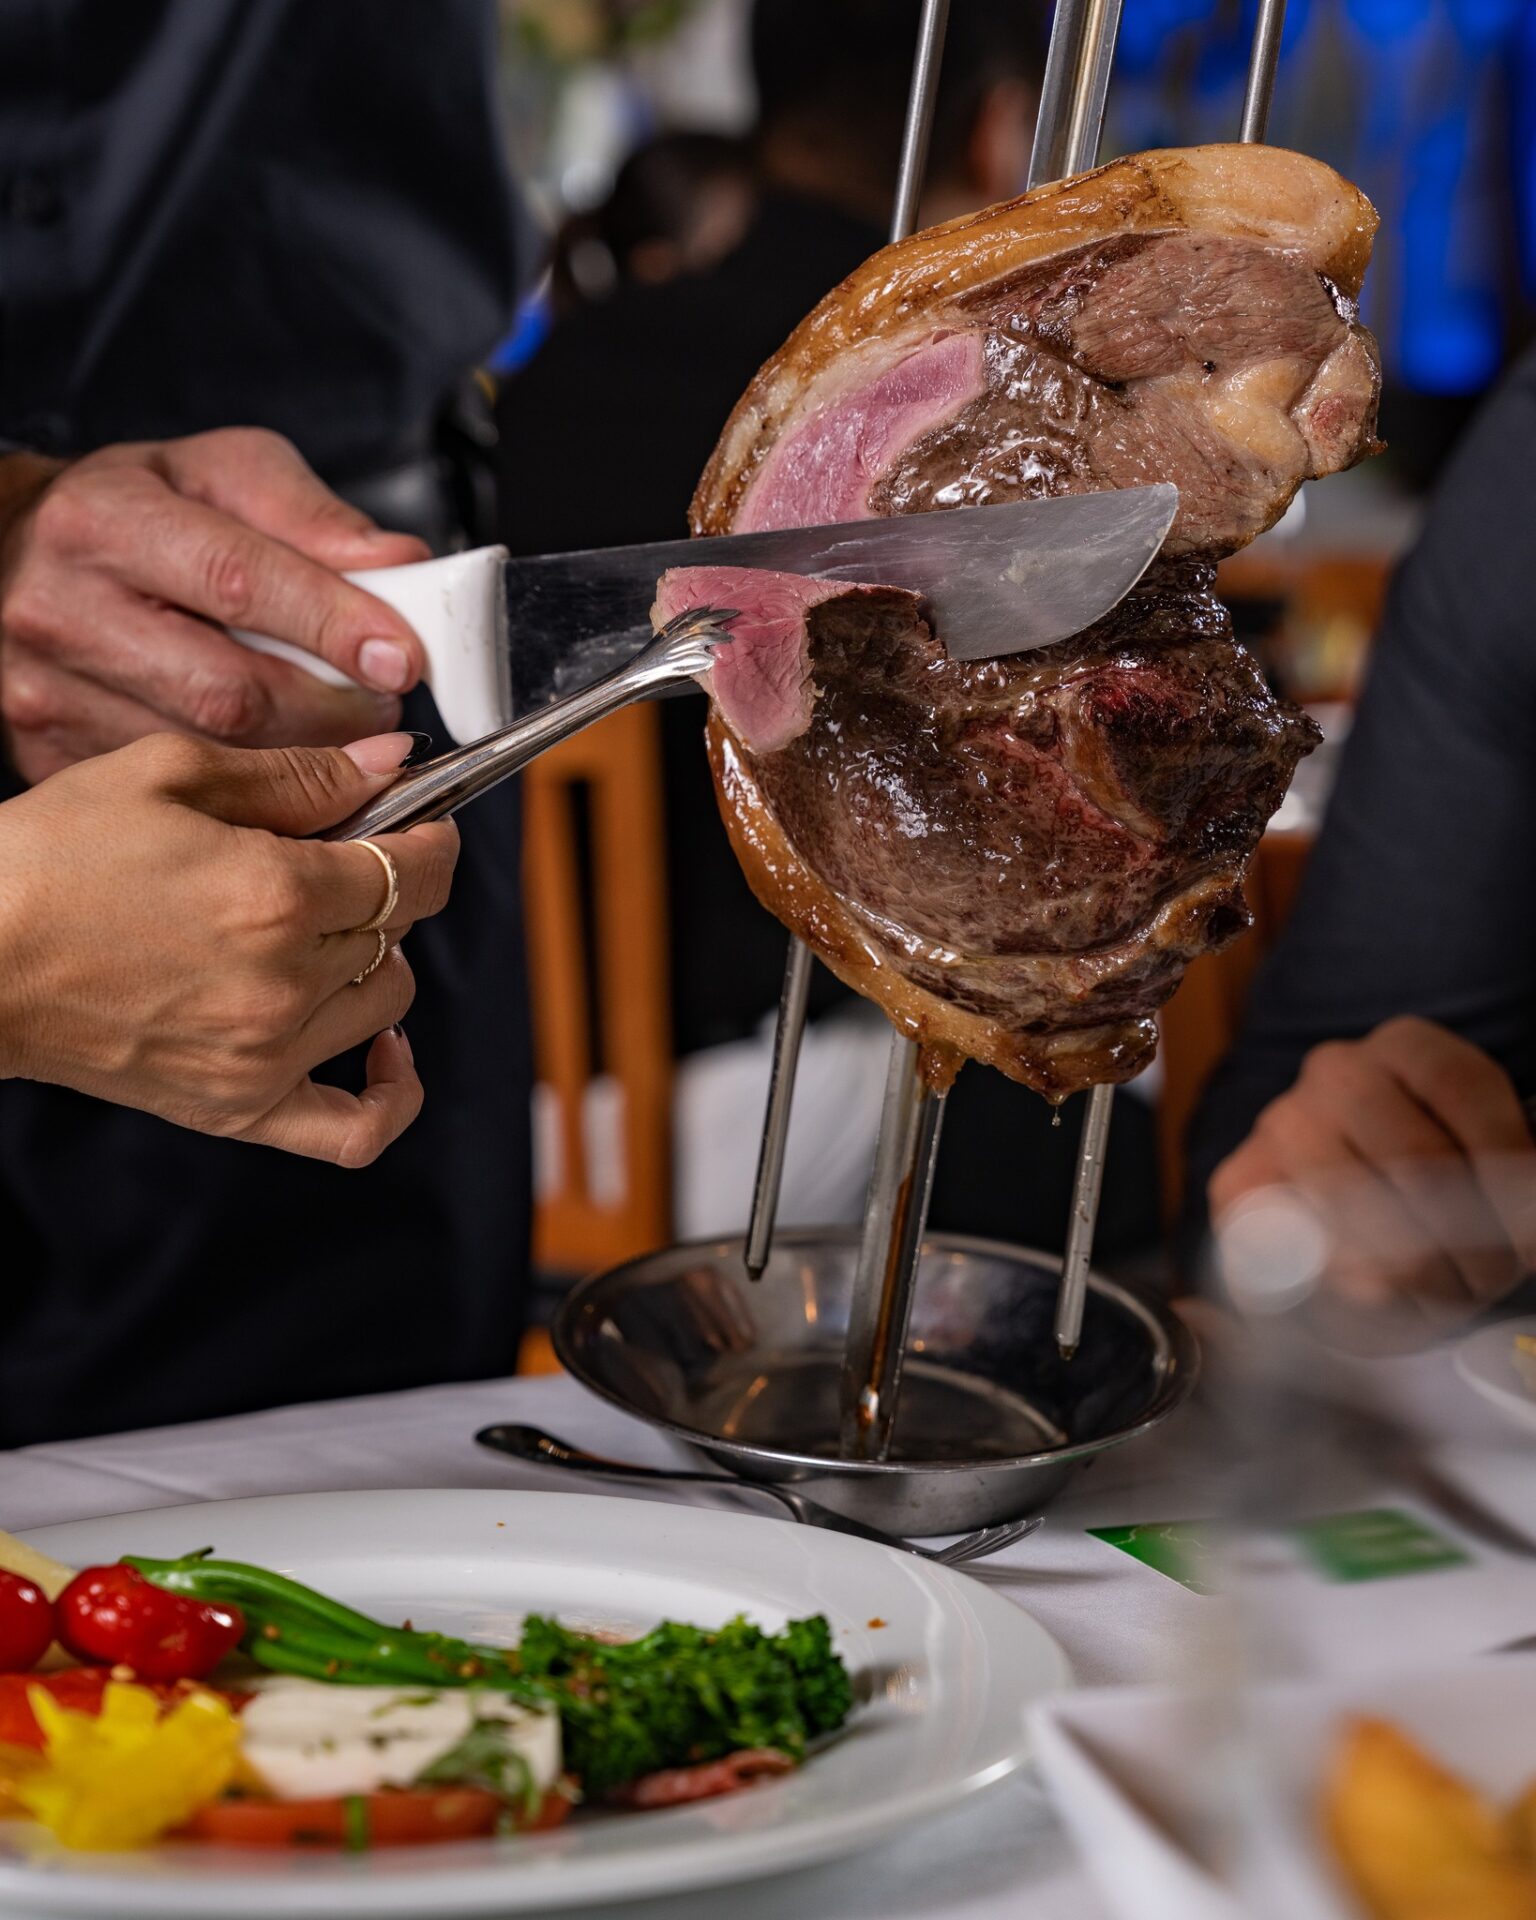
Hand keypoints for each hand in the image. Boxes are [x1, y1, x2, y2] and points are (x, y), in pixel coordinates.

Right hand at [0, 431, 431, 783]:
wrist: (15, 556)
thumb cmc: (133, 511)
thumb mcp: (217, 474)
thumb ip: (309, 515)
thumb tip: (401, 564)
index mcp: (105, 521)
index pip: (239, 580)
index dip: (334, 625)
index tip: (403, 657)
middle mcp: (61, 610)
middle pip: (230, 693)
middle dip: (332, 710)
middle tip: (383, 706)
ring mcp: (48, 694)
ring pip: (211, 758)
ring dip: (303, 760)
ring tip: (342, 733)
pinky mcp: (52, 757)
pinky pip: (179, 798)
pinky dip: (251, 795)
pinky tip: (282, 774)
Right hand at [0, 731, 457, 1165]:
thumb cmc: (48, 861)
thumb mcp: (168, 773)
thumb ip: (298, 773)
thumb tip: (389, 764)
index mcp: (273, 893)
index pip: (413, 869)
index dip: (430, 840)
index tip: (422, 826)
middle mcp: (281, 981)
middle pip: (399, 930)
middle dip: (387, 886)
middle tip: (342, 863)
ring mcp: (264, 1054)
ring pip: (387, 1002)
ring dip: (374, 960)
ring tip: (323, 932)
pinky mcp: (237, 1108)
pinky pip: (356, 1131)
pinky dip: (392, 1093)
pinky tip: (384, 1048)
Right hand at [1210, 1017, 1535, 1324]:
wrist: (1341, 1179)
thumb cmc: (1427, 1175)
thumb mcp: (1475, 1152)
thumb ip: (1503, 1171)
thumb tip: (1520, 1225)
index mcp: (1406, 1045)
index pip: (1461, 1086)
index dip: (1505, 1165)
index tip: (1528, 1236)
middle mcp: (1337, 1071)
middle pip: (1413, 1157)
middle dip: (1464, 1237)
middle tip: (1489, 1279)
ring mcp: (1282, 1122)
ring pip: (1357, 1206)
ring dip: (1413, 1268)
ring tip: (1444, 1293)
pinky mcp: (1241, 1182)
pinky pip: (1299, 1242)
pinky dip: (1346, 1280)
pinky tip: (1380, 1294)